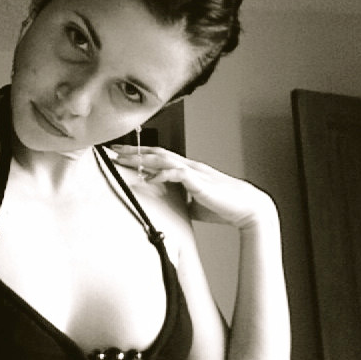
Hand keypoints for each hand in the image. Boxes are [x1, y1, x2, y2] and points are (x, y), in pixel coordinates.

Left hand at [111, 145, 276, 229]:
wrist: (248, 208)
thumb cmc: (225, 206)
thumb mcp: (196, 204)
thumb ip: (182, 200)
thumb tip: (169, 207)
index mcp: (188, 170)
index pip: (159, 157)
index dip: (139, 155)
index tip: (121, 155)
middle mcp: (189, 166)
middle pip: (156, 153)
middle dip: (133, 152)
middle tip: (112, 151)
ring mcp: (194, 171)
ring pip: (163, 158)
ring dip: (141, 158)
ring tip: (123, 159)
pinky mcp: (199, 181)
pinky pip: (177, 173)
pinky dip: (162, 173)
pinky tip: (149, 177)